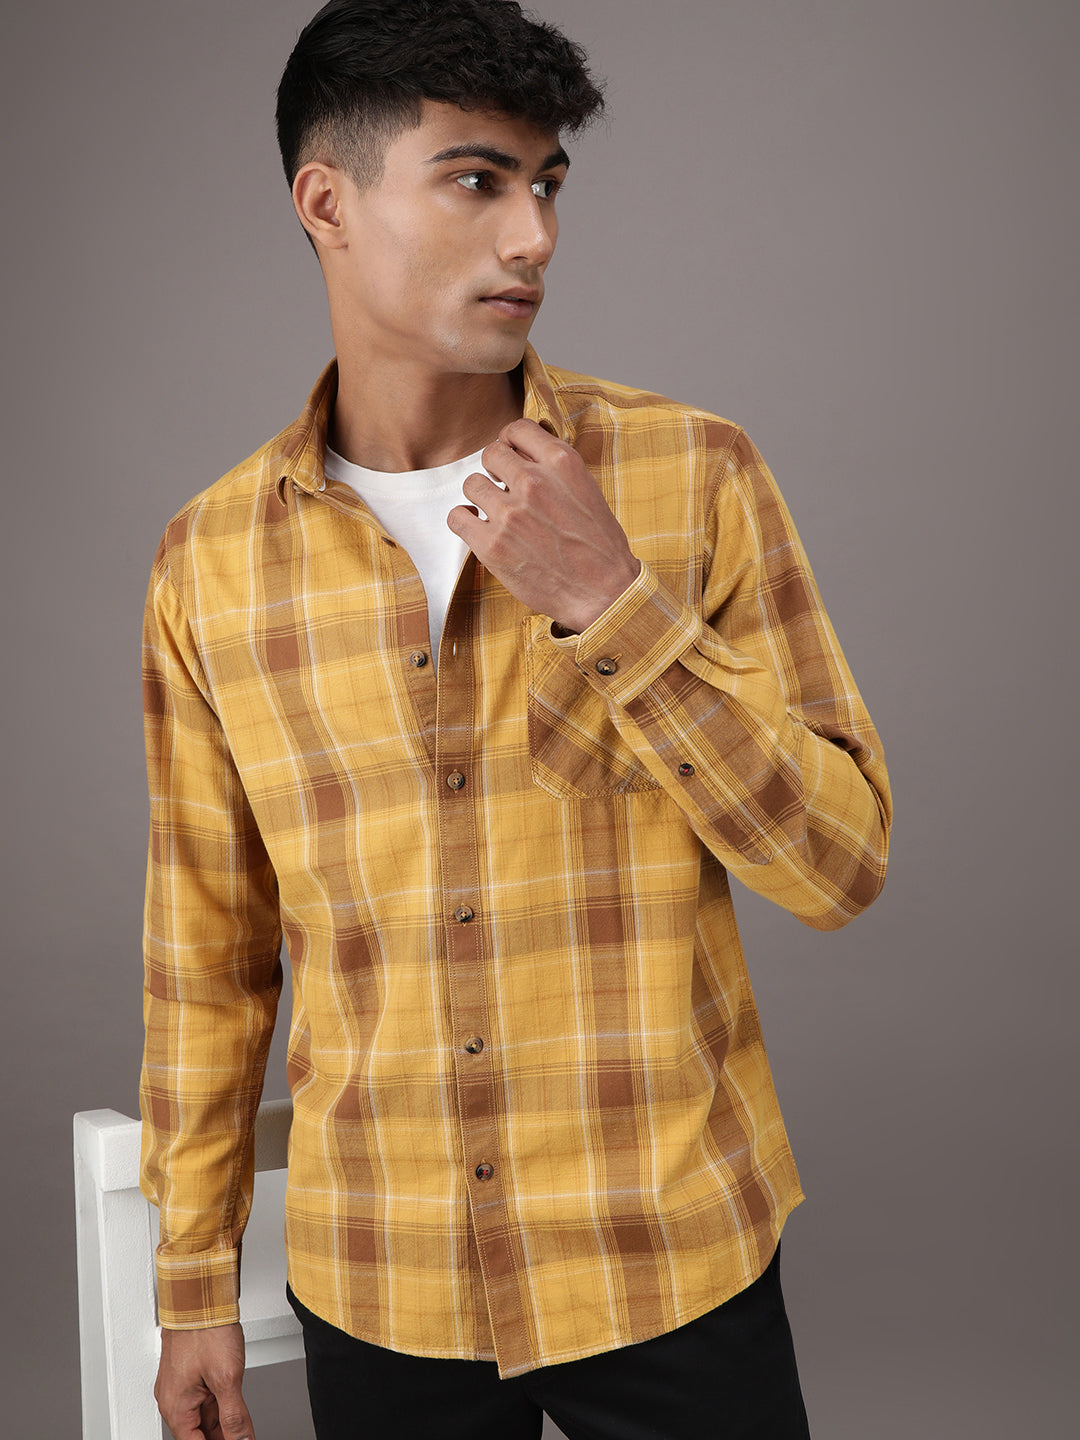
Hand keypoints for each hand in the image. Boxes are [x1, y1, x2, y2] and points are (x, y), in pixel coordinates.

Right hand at [155, 1324, 254, 1439]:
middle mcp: (173, 1400)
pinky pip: (203, 1398)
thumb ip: (235, 1416)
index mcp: (176, 1408)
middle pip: (199, 1433)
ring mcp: (180, 1386)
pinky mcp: (189, 1374)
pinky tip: (235, 1406)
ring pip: (203, 1416)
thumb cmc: (206, 1328)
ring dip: (222, 1422)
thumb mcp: (227, 1377)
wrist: (200, 1295)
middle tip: (243, 1434)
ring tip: (243, 1425)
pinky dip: (219, 1405)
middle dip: (222, 1436)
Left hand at [447, 419, 640, 632]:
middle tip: (502, 486)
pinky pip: (457, 517)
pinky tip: (476, 525)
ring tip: (494, 511)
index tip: (510, 455)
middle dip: (495, 469)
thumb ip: (554, 469)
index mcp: (561, 463)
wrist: (604, 592)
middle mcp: (534, 482)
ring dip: (481, 496)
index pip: (517, 429)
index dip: (509, 441)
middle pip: (490, 453)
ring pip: (472, 484)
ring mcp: (510, 514)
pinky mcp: (492, 545)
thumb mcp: (586, 490)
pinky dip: (463, 520)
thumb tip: (522, 455)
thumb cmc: (599, 546)